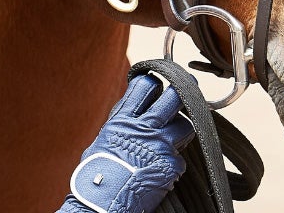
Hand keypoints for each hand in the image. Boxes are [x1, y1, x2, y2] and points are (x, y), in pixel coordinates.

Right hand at [62, 75, 193, 212]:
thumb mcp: (103, 141)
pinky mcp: (171, 164)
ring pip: (186, 125)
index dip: (154, 83)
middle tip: (187, 90)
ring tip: (172, 140)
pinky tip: (160, 170)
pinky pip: (181, 157)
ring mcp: (159, 145)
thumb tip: (134, 107)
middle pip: (174, 98)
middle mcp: (143, 128)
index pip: (146, 86)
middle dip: (182, 92)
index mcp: (123, 120)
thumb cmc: (96, 177)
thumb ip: (122, 122)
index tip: (159, 85)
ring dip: (181, 131)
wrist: (100, 205)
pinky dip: (173, 163)